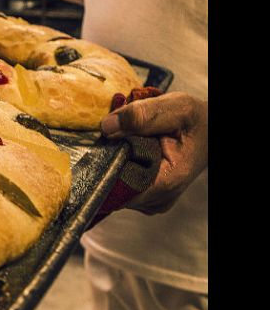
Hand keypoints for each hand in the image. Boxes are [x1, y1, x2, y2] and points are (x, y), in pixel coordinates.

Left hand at [100, 92, 207, 214]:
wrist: (208, 131)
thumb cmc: (195, 120)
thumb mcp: (176, 108)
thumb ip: (142, 115)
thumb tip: (107, 126)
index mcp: (167, 182)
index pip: (119, 187)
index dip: (104, 165)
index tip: (102, 143)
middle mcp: (158, 199)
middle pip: (113, 187)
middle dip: (107, 161)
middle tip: (115, 136)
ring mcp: (150, 202)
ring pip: (114, 186)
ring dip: (112, 163)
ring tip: (127, 142)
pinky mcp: (145, 197)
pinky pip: (120, 185)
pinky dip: (119, 167)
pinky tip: (129, 151)